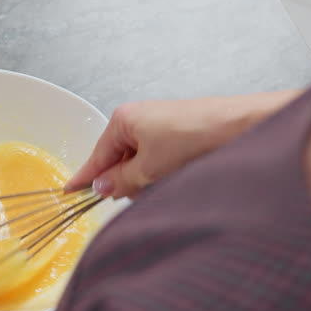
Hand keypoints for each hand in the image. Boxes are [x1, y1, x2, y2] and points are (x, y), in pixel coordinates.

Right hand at [66, 90, 301, 198]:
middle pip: (119, 161)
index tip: (69, 191)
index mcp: (124, 119)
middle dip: (128, 181)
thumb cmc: (196, 137)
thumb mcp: (149, 169)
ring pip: (142, 164)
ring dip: (150, 179)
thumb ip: (121, 181)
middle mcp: (140, 119)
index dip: (85, 177)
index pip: (96, 155)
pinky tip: (180, 176)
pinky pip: (160, 161)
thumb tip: (103, 187)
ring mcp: (161, 126)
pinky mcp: (180, 134)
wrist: (241, 126)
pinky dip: (165, 173)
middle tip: (144, 190)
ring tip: (171, 178)